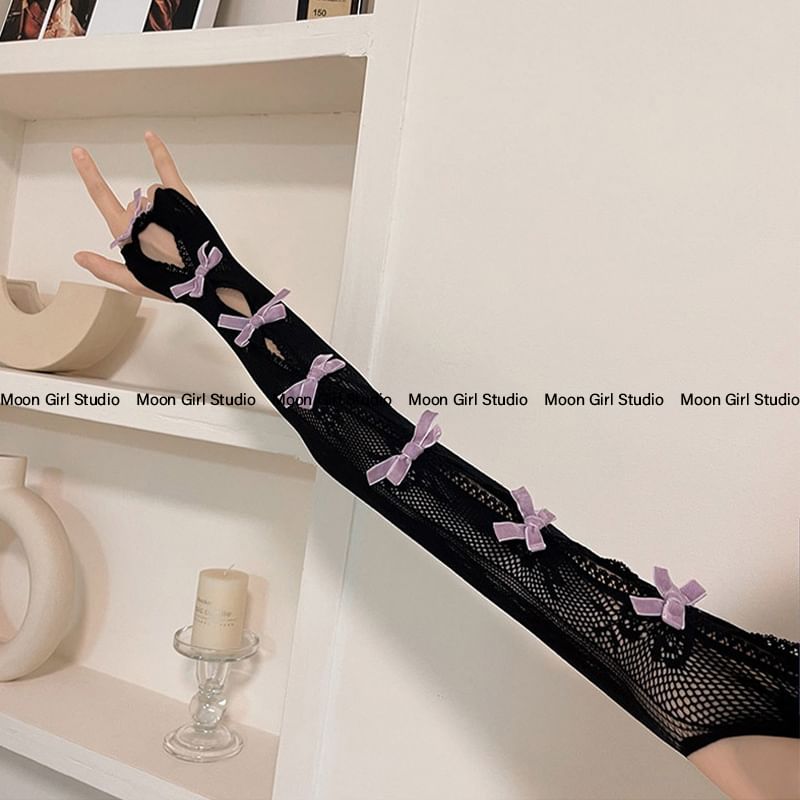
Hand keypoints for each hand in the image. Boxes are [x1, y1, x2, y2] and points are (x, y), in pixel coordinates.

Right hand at [71, 131, 195, 300]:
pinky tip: (149, 136)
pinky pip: (167, 169)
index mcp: (126, 232)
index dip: (89, 174)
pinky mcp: (183, 198)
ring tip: (177, 235)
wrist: (209, 280)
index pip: (101, 197)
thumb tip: (78, 256)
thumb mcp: (134, 282)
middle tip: (166, 247)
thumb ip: (104, 268)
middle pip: (135, 205)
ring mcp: (162, 203)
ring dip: (159, 208)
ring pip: (152, 194)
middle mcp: (142, 213)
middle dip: (144, 221)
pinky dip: (158, 151)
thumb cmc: (173, 284)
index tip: (79, 152)